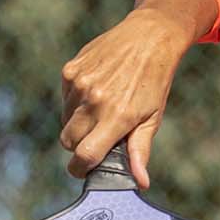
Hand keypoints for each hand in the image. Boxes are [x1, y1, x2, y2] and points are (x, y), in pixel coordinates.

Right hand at [59, 0, 215, 187]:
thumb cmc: (154, 81)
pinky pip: (64, 98)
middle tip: (97, 136)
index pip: (85, 155)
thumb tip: (140, 182)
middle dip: (79, 146)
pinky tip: (96, 89)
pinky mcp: (70, 70)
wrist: (149, 37)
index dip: (80, 168)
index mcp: (117, 116)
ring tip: (101, 108)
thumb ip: (140, 151)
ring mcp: (79, 84)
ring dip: (77, 122)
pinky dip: (75, 101)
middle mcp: (95, 100)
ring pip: (65, 120)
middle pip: (69, 141)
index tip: (83, 169)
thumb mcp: (152, 118)